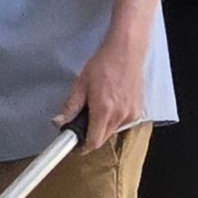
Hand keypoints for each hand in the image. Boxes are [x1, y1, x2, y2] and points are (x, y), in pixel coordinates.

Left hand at [55, 30, 148, 152]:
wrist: (126, 51)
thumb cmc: (105, 63)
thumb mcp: (81, 84)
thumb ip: (70, 106)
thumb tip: (59, 122)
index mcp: (104, 110)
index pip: (93, 142)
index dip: (82, 146)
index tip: (75, 145)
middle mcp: (120, 115)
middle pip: (102, 138)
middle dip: (91, 133)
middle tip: (84, 118)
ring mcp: (131, 114)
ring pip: (113, 131)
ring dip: (103, 125)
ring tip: (100, 104)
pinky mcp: (138, 110)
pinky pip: (123, 123)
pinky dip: (115, 118)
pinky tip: (112, 102)